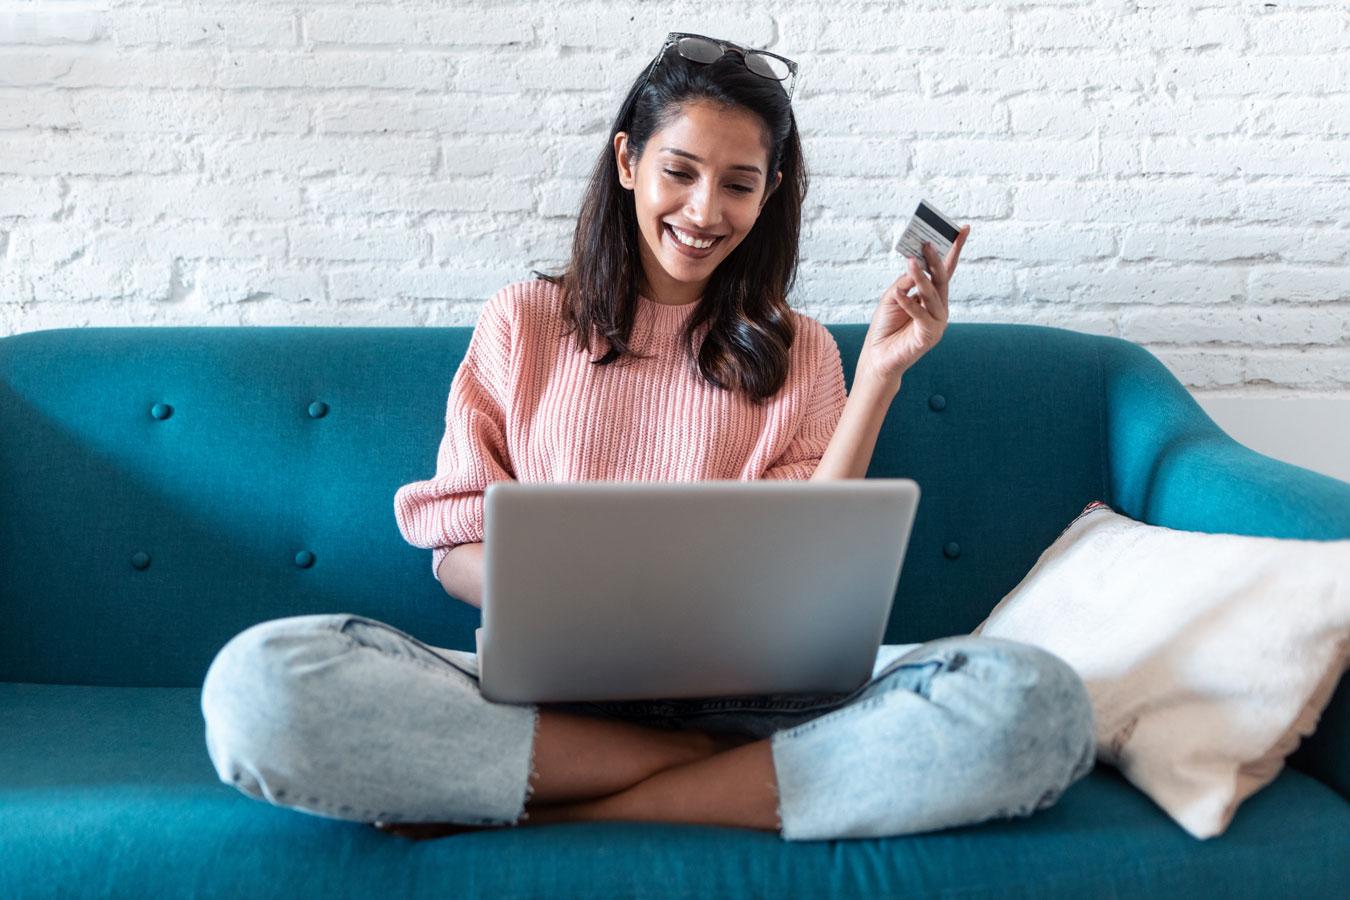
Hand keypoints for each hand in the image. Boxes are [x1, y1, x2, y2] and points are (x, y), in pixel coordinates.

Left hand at [855, 224, 969, 390]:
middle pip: (942, 279)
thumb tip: (915, 266)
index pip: (946, 270)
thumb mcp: (892, 297)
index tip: (963, 229)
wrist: (878, 357)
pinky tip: (899, 293)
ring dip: (921, 278)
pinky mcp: (929, 335)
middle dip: (936, 259)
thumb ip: (905, 282)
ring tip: (910, 262)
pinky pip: (920, 314)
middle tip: (927, 242)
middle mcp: (939, 308)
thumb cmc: (885, 327)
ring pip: (932, 295)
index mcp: (933, 297)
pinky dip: (909, 303)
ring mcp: (937, 323)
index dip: (955, 250)